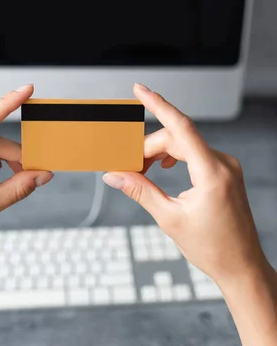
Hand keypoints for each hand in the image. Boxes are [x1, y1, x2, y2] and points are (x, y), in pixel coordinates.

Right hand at [103, 83, 266, 286]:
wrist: (242, 266)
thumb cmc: (213, 248)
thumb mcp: (169, 219)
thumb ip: (140, 191)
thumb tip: (115, 175)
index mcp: (212, 173)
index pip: (181, 127)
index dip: (158, 105)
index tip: (140, 90)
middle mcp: (223, 163)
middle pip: (176, 138)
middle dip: (148, 148)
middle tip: (127, 167)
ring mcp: (226, 165)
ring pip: (184, 144)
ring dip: (159, 152)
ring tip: (141, 171)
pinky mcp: (224, 171)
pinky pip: (194, 152)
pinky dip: (174, 157)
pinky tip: (162, 167)